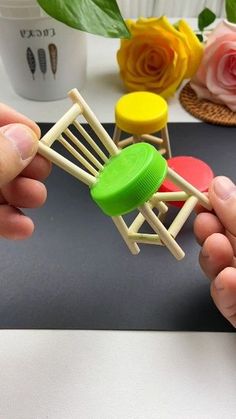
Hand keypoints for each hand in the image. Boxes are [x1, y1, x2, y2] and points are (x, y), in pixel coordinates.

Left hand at [0, 103, 50, 239]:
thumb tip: (24, 140)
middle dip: (25, 164)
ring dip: (22, 193)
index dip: (15, 123)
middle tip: (40, 173)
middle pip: (3, 151)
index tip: (37, 138)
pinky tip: (21, 228)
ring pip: (1, 183)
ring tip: (34, 200)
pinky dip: (8, 220)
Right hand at [194, 176, 235, 326]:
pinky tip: (228, 280)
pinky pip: (226, 301)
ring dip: (214, 259)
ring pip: (218, 270)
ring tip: (218, 249)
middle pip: (222, 241)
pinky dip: (223, 292)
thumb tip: (220, 186)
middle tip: (205, 222)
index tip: (200, 194)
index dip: (216, 204)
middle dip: (210, 231)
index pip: (232, 216)